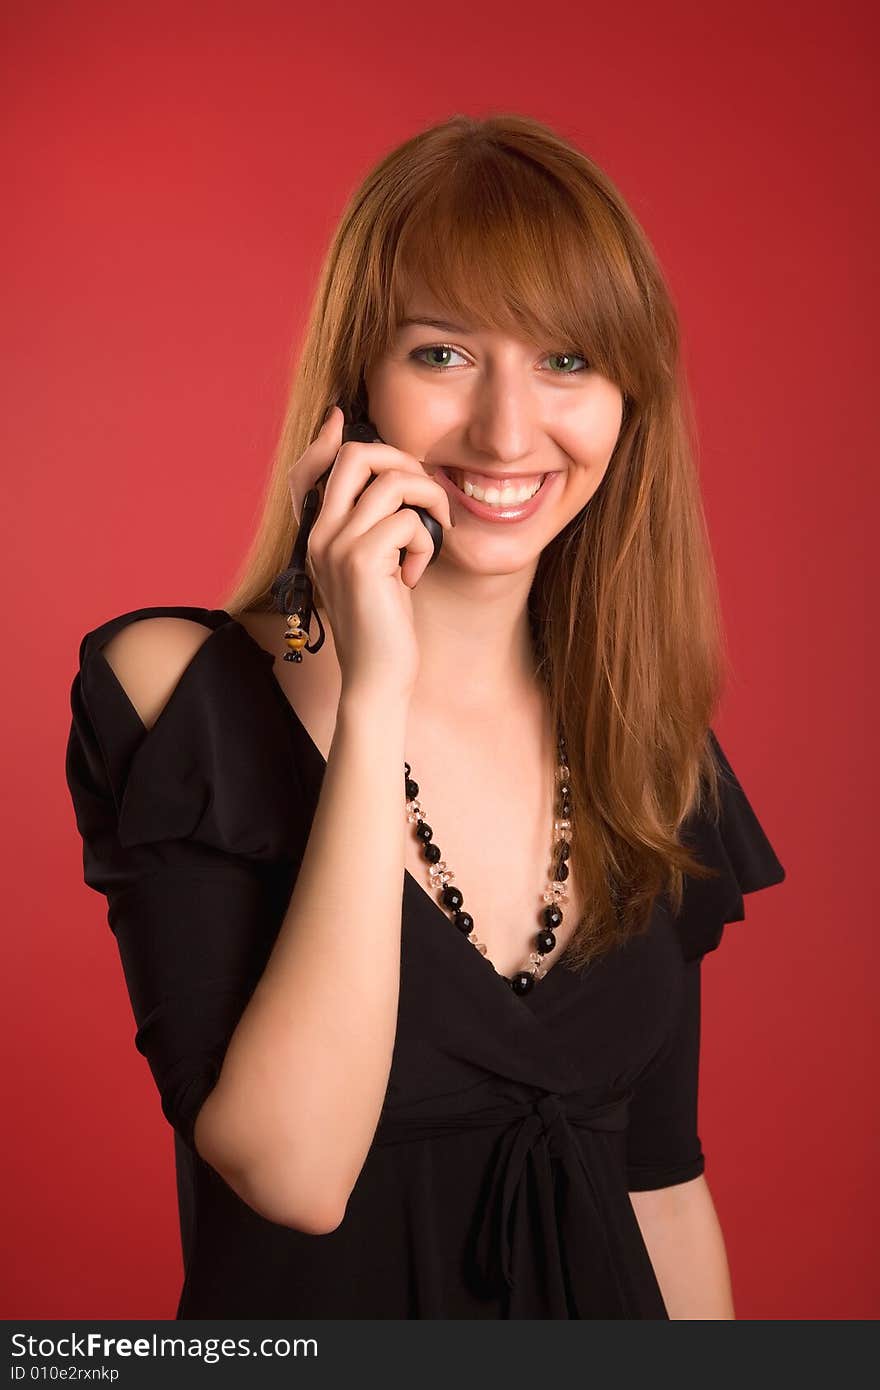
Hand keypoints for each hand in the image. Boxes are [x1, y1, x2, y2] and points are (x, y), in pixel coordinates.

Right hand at [287, 405, 453, 697]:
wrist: (376, 675)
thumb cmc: (383, 621)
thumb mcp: (373, 566)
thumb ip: (372, 526)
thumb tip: (390, 479)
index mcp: (316, 533)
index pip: (308, 469)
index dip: (328, 439)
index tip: (345, 417)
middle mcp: (318, 533)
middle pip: (355, 456)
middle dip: (404, 462)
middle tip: (425, 497)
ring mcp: (335, 545)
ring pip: (392, 483)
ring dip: (428, 502)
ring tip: (431, 535)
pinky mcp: (361, 561)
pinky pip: (408, 521)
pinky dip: (425, 543)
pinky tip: (415, 574)